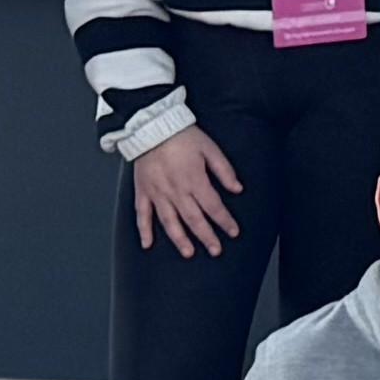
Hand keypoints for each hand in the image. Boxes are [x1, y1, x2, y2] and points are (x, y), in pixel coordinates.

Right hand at [126, 126, 244, 260]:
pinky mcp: (143, 191)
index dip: (225, 221)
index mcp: (194, 180)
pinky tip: (147, 245)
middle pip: (194, 219)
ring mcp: (158, 193)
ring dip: (180, 240)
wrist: (152, 126)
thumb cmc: (182, 135)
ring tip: (189, 253)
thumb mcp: (210, 148)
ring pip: (169, 222)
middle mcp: (176, 191)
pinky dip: (144, 231)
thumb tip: (237, 189)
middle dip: (206, 237)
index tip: (234, 232)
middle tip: (216, 250)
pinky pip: (142, 215)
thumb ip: (224, 171)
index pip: (214, 207)